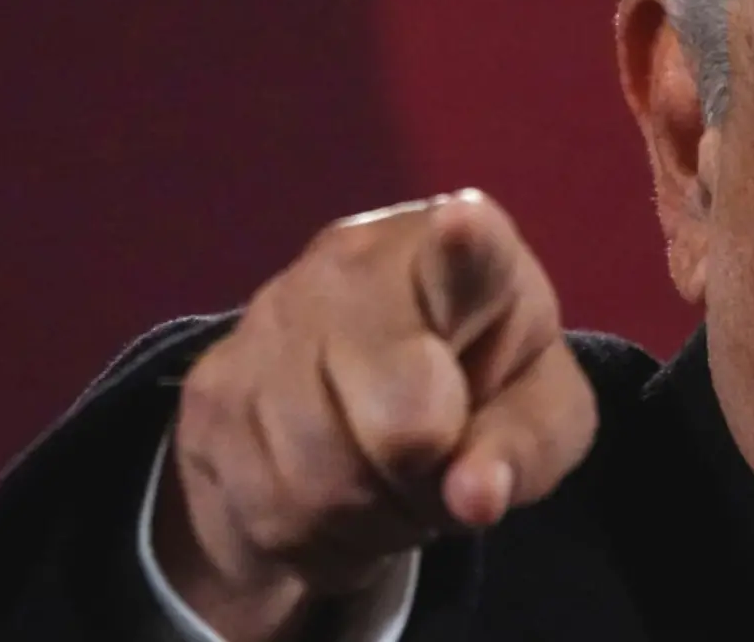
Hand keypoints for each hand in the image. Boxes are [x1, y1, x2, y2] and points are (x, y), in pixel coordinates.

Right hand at [153, 190, 597, 641]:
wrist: (364, 403)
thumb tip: (475, 496)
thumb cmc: (481, 392)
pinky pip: (264, 504)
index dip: (464, 245)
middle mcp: (357, 264)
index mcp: (468, 256)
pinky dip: (312, 529)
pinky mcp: (212, 384)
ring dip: (368, 512)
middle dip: (427, 478)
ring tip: (390, 480)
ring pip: (321, 479)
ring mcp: (271, 318)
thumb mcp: (540, 417)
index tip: (465, 224)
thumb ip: (525, 448)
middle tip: (440, 463)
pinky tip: (334, 493)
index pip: (464, 252)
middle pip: (398, 424)